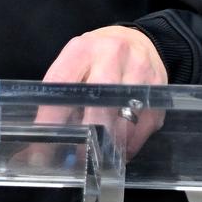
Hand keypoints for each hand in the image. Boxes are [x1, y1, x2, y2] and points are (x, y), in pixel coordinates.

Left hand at [38, 25, 168, 159]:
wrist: (138, 41)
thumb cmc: (98, 57)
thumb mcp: (75, 62)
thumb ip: (61, 92)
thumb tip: (43, 138)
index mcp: (84, 49)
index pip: (62, 85)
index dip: (51, 119)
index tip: (42, 147)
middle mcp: (114, 56)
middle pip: (100, 104)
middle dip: (87, 135)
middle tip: (77, 157)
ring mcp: (140, 72)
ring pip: (125, 120)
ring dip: (110, 146)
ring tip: (97, 160)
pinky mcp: (159, 90)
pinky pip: (144, 126)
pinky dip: (130, 145)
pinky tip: (119, 152)